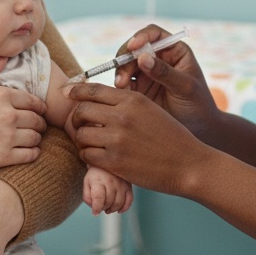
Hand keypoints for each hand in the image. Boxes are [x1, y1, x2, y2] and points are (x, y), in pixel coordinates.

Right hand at [0, 56, 47, 170]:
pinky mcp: (2, 156)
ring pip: (35, 137)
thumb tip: (4, 58)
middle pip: (36, 119)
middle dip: (40, 122)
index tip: (40, 110)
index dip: (39, 106)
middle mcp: (8, 115)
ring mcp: (7, 137)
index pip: (32, 101)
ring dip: (37, 137)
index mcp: (2, 95)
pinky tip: (31, 151)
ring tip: (34, 138)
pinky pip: (29, 155)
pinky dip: (34, 153)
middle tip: (39, 125)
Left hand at [67, 82, 207, 196]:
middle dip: (76, 118)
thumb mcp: (151, 109)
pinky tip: (97, 157)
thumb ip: (125, 103)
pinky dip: (87, 156)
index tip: (66, 93)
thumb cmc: (171, 137)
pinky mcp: (115, 162)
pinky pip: (87, 155)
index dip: (75, 91)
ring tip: (90, 144)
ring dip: (81, 140)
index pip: (93, 90)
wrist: (188, 164)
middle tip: (80, 126)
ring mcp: (117, 139)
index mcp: (132, 99)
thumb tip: (96, 99)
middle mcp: (122, 116)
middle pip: (81, 110)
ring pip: (81, 134)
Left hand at [84, 166, 133, 214]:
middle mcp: (111, 182)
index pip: (98, 198)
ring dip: (112, 209)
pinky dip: (124, 208)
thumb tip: (95, 210)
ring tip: (107, 208)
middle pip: (108, 202)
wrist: (106, 161)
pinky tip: (118, 210)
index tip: (95, 212)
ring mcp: (121, 184)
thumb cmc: (95, 175)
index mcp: (98, 180)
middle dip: (103, 207)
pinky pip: (129, 200)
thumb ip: (87, 197)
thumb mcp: (86, 184)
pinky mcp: (128, 186)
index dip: (96, 208)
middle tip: (101, 206)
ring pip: (118, 203)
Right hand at [113, 24, 219, 139]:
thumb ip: (165, 72)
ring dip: (120, 73)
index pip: (154, 34)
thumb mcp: (186, 88)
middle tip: (122, 75)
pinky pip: (123, 83)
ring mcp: (146, 73)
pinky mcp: (138, 89)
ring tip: (121, 87)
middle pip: (134, 49)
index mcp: (174, 51)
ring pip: (125, 65)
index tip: (133, 47)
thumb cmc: (199, 105)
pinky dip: (119, 87)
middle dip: (126, 59)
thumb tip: (142, 58)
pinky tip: (120, 95)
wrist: (198, 130)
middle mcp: (158, 58)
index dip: (141, 37)